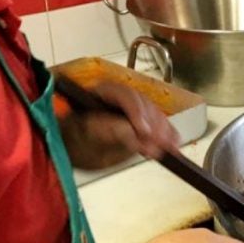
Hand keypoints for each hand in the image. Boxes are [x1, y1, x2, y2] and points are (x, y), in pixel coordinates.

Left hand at [59, 81, 178, 168]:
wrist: (70, 151)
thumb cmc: (71, 142)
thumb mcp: (84, 137)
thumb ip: (109, 132)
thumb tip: (135, 133)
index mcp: (100, 92)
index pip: (124, 95)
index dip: (137, 112)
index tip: (144, 132)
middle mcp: (118, 95)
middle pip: (143, 103)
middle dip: (154, 124)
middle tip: (159, 143)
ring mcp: (130, 108)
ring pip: (153, 112)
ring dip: (163, 130)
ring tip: (168, 147)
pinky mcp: (140, 121)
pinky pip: (157, 123)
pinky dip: (166, 133)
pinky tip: (174, 143)